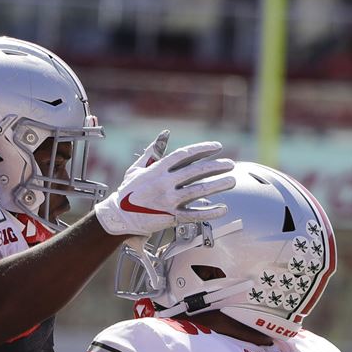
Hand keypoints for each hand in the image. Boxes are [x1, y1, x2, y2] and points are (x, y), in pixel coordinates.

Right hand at [94, 131, 234, 237]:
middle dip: (216, 167)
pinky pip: (195, 214)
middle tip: (230, 165)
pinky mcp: (170, 217)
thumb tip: (165, 133)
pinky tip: (223, 209)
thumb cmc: (128, 191)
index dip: (203, 149)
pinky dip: (210, 212)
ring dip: (218, 185)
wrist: (118, 216)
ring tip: (232, 181)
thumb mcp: (137, 168)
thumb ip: (153, 151)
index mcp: (158, 169)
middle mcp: (164, 183)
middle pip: (196, 172)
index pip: (185, 155)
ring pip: (199, 191)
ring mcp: (168, 201)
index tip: (217, 147)